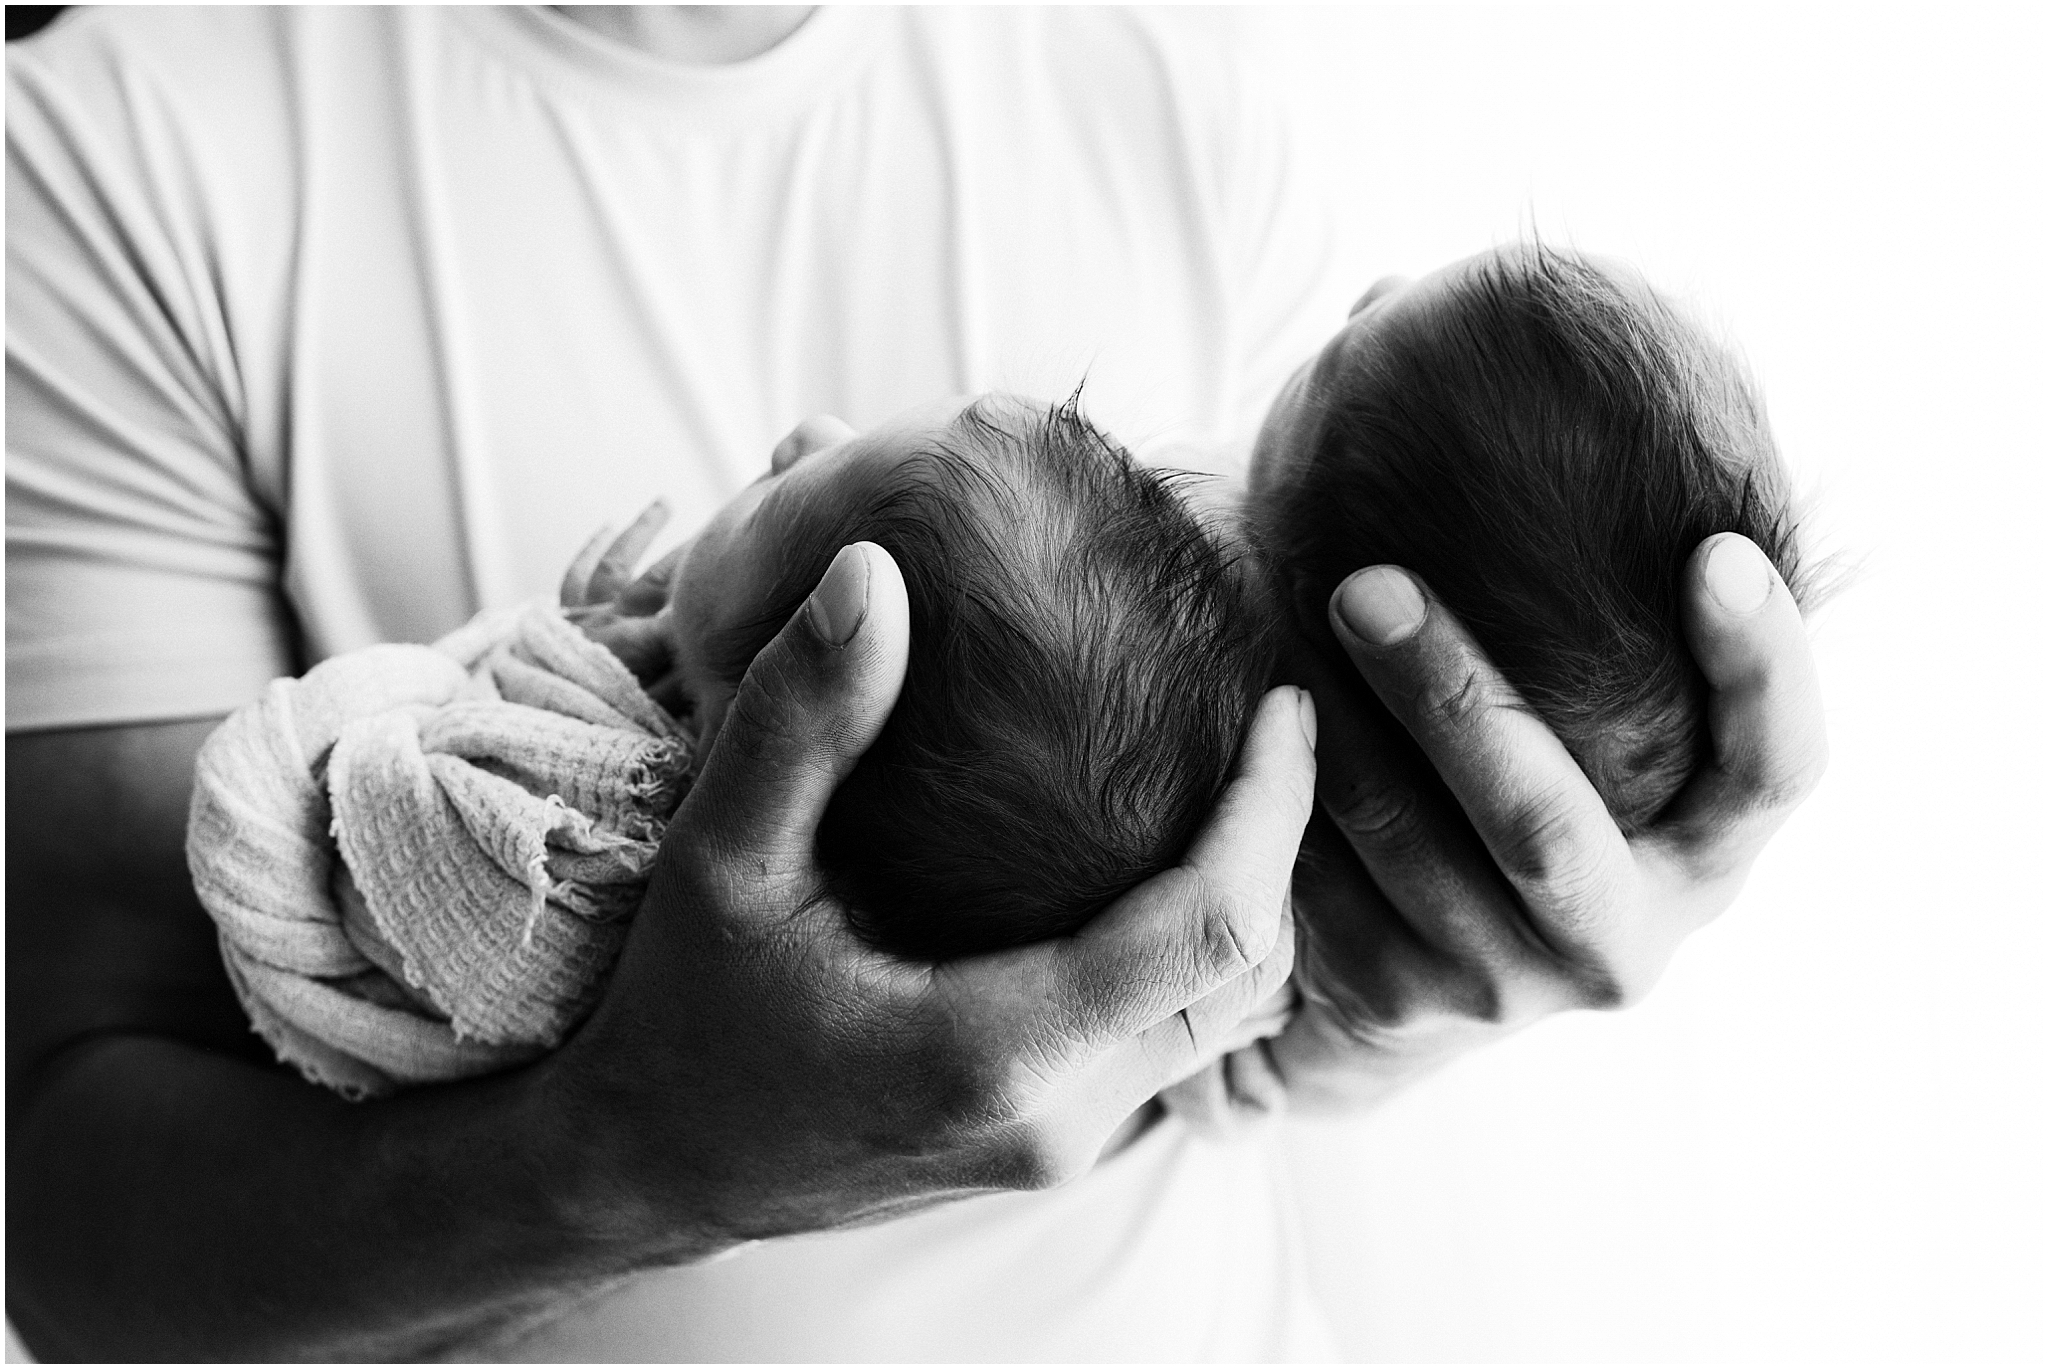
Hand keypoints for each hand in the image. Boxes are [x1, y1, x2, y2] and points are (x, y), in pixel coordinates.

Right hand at [544, 540, 1317, 1248]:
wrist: (651, 1169)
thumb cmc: (677, 1017)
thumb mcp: (722, 861)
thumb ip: (799, 719)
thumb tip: (872, 569)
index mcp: (994, 1051)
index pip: (1214, 930)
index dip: (1274, 808)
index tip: (1283, 699)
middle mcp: (1058, 1117)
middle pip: (1256, 979)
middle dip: (1287, 847)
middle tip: (1270, 718)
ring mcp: (1065, 1145)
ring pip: (1233, 1020)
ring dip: (1256, 903)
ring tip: (1239, 776)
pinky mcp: (1056, 1140)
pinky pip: (1181, 1038)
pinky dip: (1206, 949)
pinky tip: (1166, 858)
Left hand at [1265, 532, 1826, 1110]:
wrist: (1411, 974)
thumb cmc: (1515, 786)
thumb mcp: (1587, 724)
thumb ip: (1594, 607)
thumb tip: (1515, 373)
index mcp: (1705, 856)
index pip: (1776, 769)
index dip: (1760, 669)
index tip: (1715, 550)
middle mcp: (1624, 941)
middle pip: (1545, 827)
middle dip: (1453, 699)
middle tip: (1366, 583)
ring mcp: (1507, 986)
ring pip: (1411, 851)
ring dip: (1338, 729)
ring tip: (1277, 608)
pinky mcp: (1396, 999)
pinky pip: (1324, 884)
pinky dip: (1281, 787)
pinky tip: (1246, 701)